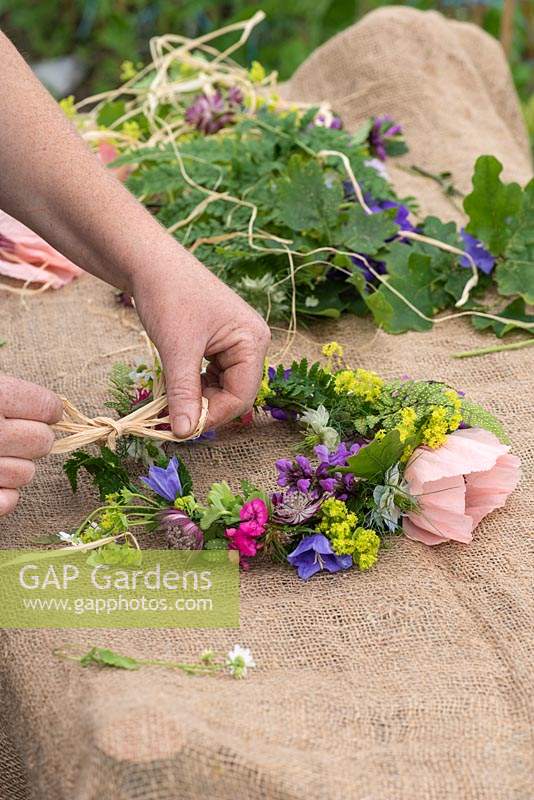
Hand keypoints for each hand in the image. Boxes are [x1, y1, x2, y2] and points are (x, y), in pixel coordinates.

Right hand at [0, 374, 62, 514]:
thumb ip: (11, 395)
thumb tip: (53, 409)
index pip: (46, 406)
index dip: (48, 410)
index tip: (44, 412)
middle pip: (43, 442)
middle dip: (33, 438)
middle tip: (14, 433)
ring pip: (26, 474)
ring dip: (15, 466)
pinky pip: (8, 502)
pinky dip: (3, 495)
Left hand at [132, 260, 269, 436]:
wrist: (148, 261)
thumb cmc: (169, 296)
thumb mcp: (177, 348)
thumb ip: (184, 393)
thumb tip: (184, 433)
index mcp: (253, 340)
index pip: (242, 395)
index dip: (213, 416)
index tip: (181, 429)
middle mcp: (251, 343)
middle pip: (235, 394)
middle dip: (205, 409)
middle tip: (172, 421)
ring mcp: (235, 343)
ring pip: (221, 388)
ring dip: (197, 399)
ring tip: (170, 404)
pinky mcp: (218, 343)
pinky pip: (211, 376)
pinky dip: (193, 386)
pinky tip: (174, 387)